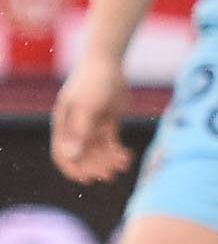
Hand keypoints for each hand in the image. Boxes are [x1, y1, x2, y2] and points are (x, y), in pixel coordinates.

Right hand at [49, 57, 130, 184]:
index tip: (85, 179)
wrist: (108, 64)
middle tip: (109, 174)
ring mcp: (92, 126)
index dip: (72, 168)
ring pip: (99, 152)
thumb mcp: (86, 108)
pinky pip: (111, 144)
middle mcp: (76, 129)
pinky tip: (127, 156)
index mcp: (64, 126)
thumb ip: (79, 133)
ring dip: (108, 161)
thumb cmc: (92, 83)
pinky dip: (118, 152)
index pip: (62, 154)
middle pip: (83, 156)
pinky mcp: (107, 124)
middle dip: (94, 167)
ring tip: (122, 165)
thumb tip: (71, 157)